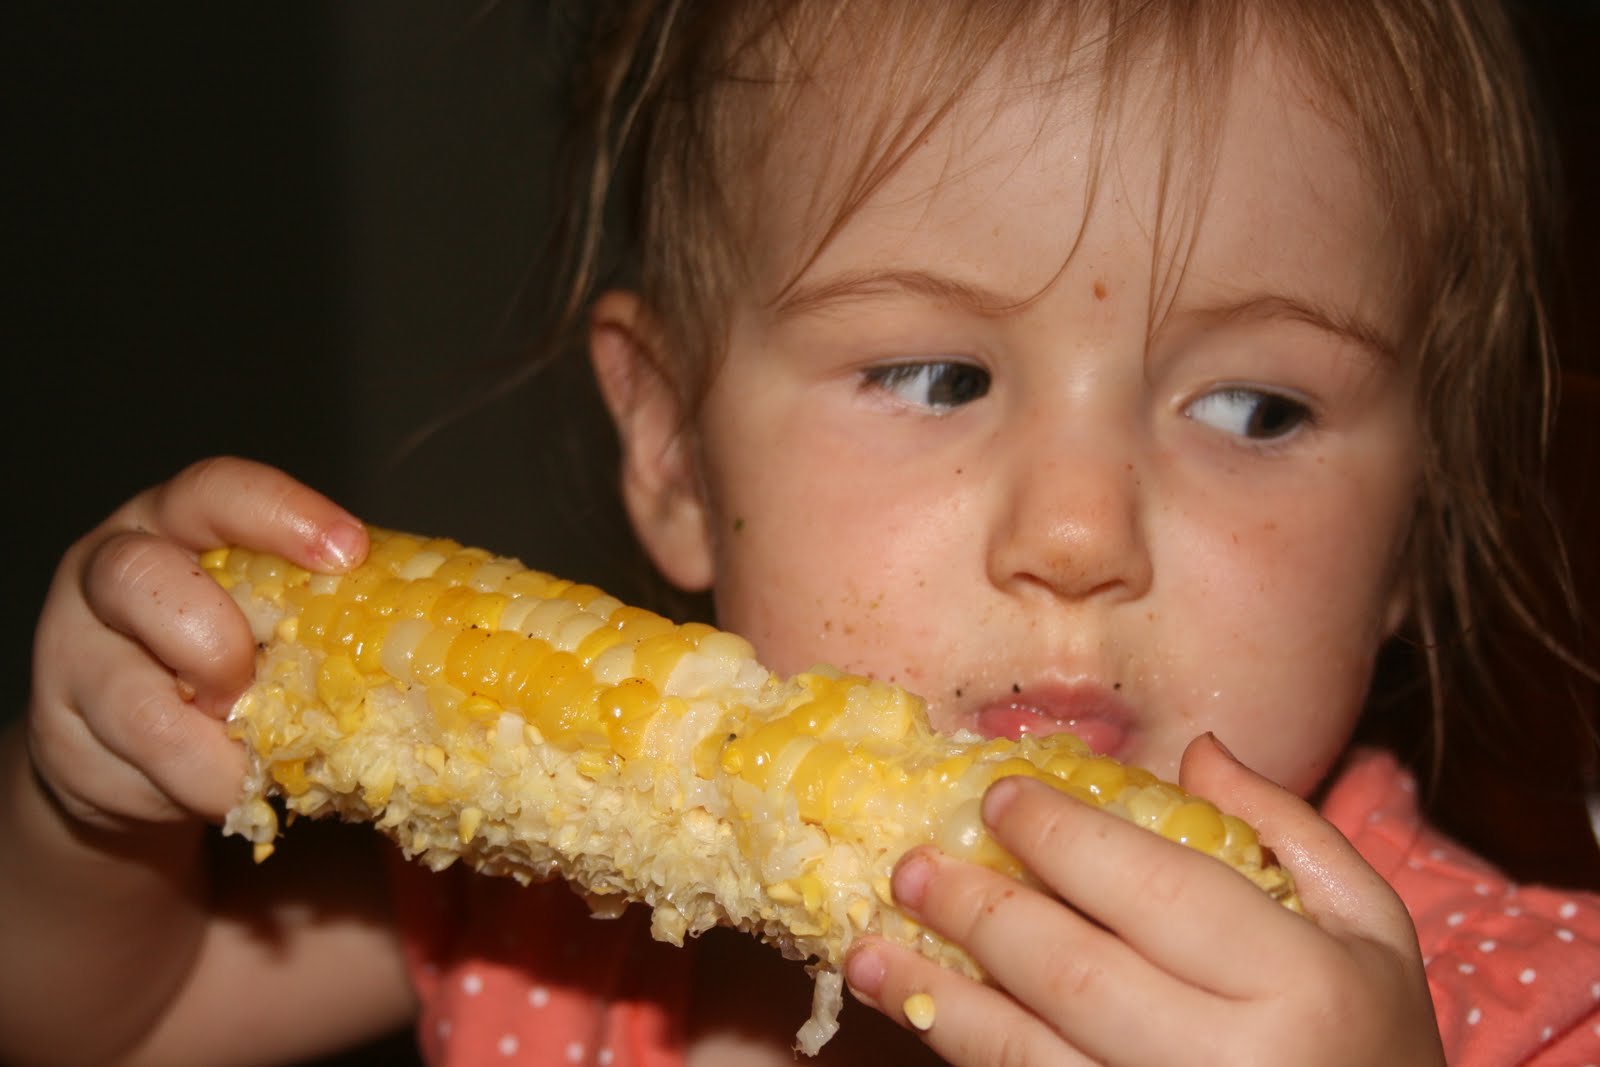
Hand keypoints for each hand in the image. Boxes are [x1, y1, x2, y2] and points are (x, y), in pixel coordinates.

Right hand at [25, 456, 367, 830]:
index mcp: (185, 522)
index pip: (220, 491)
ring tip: (259, 755)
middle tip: (261, 683)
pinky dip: (197, 782)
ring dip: (209, 739)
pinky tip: (231, 784)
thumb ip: (335, 610)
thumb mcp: (283, 615)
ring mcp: (79, 650)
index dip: (282, 515)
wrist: (143, 743)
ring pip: (129, 695)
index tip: (349, 553)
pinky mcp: (64, 729)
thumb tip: (462, 645)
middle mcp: (117, 570)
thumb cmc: (243, 655)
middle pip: (140, 576)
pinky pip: (130, 763)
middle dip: (214, 639)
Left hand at [844, 734, 1445, 1065]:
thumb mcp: (1371, 930)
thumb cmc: (1376, 1043)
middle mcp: (1232, 1062)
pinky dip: (969, 1055)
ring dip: (938, 997)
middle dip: (979, 911)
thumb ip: (1293, 833)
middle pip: (1074, 972)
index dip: (1063, 837)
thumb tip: (1200, 749)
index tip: (999, 796)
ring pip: (1031, 1054)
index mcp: (1300, 983)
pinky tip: (920, 1017)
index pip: (1153, 888)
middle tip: (912, 865)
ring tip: (869, 947)